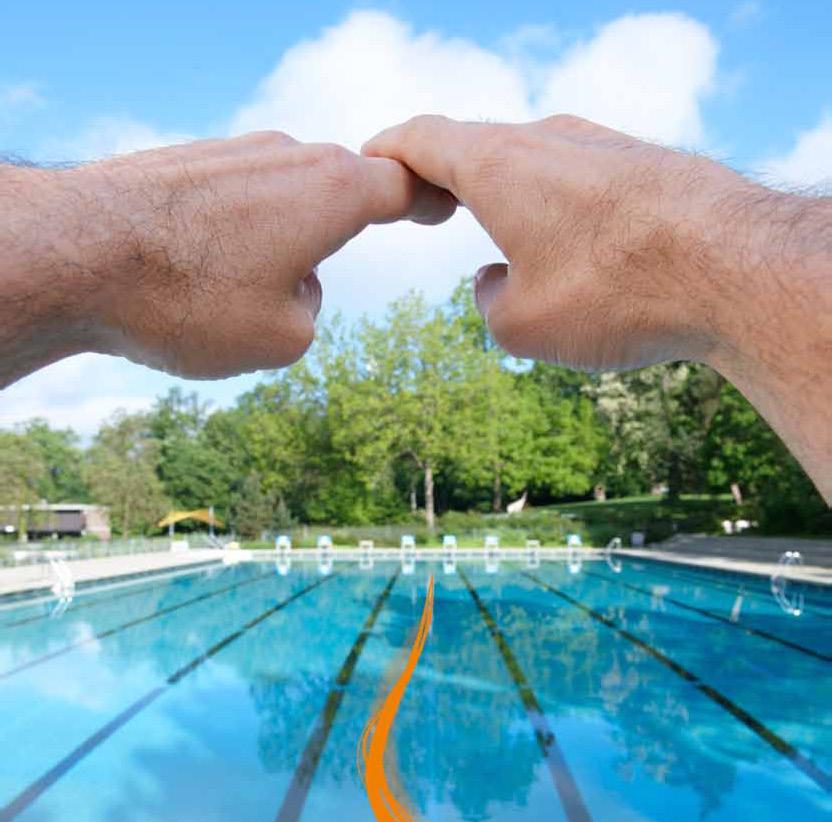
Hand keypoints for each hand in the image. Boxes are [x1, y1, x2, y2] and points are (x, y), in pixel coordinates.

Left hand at [0, 132, 454, 382]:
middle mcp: (291, 156)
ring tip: (241, 288)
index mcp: (333, 192)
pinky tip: (202, 268)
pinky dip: (240, 228)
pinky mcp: (190, 159)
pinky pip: (239, 194)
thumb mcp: (282, 339)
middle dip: (349, 224)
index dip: (432, 198)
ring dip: (285, 235)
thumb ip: (313, 308)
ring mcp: (237, 149)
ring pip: (286, 195)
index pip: (405, 184)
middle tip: (334, 264)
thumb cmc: (189, 301)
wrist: (75, 256)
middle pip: (343, 187)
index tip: (444, 207)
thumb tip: (295, 282)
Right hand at [364, 114, 831, 499]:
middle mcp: (547, 139)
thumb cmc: (616, 295)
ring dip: (505, 192)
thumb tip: (494, 281)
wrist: (734, 270)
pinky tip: (569, 243)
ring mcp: (600, 143)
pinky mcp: (643, 161)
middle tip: (427, 209)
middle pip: (476, 146)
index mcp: (497, 166)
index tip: (370, 167)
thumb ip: (487, 302)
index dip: (387, 153)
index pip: (420, 138)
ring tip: (498, 234)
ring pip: (532, 160)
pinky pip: (579, 174)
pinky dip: (554, 200)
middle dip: (444, 177)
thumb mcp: (522, 326)